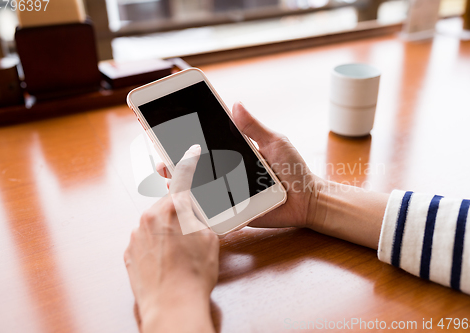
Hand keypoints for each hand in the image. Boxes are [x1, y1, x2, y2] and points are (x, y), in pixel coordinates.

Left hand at [124, 145, 218, 332]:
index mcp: (173, 209)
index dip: (189, 162)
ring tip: (179, 254)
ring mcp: (137, 235)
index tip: (190, 151)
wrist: (171, 306)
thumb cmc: (193, 275)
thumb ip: (200, 217)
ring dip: (166, 231)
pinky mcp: (130, 252)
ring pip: (155, 223)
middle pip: (167, 204)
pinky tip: (167, 261)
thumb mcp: (209, 239)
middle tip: (191, 231)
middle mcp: (150, 217)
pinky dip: (155, 245)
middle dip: (179, 212)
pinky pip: (145, 240)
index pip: (183, 177)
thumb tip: (194, 211)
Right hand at [155, 102, 326, 229]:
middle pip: (195, 167)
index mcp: (234, 153)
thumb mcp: (274, 143)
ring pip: (197, 189)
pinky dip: (194, 207)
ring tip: (169, 179)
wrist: (306, 200)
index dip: (186, 138)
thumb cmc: (293, 169)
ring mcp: (227, 192)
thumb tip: (236, 104)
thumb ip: (254, 127)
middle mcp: (226, 172)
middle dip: (174, 163)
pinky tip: (182, 202)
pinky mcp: (231, 211)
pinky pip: (210, 211)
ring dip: (179, 184)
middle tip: (163, 159)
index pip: (206, 144)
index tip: (167, 129)